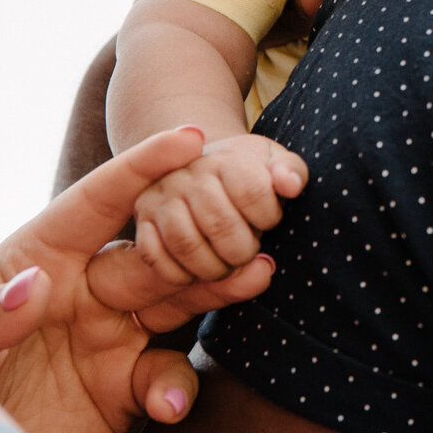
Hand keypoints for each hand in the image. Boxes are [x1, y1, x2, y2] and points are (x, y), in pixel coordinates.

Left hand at [0, 126, 278, 432]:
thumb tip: (40, 285)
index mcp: (37, 257)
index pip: (97, 201)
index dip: (143, 166)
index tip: (191, 137)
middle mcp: (81, 289)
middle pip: (154, 248)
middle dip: (201, 230)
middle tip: (244, 222)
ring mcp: (107, 338)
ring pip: (176, 300)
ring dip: (217, 286)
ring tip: (257, 274)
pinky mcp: (121, 391)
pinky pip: (164, 379)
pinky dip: (175, 389)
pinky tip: (168, 407)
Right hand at [133, 132, 308, 283]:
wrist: (201, 169)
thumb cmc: (247, 172)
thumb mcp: (274, 163)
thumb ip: (290, 172)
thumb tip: (290, 185)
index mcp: (225, 158)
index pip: (254, 192)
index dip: (269, 218)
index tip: (269, 221)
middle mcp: (187, 174)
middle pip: (221, 224)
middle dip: (242, 250)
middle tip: (248, 252)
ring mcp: (160, 197)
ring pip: (186, 244)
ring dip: (214, 268)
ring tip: (226, 265)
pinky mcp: (142, 221)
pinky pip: (155, 257)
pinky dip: (180, 275)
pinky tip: (197, 272)